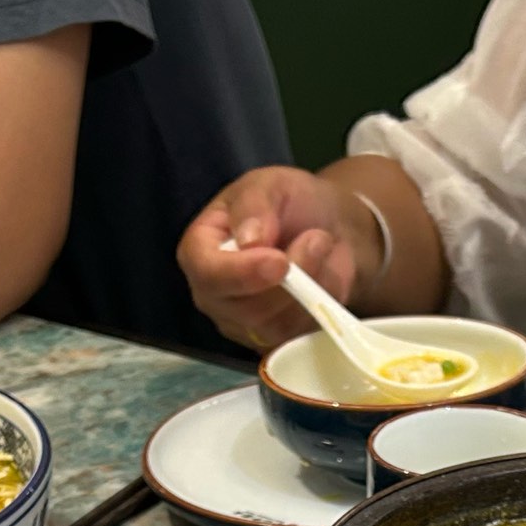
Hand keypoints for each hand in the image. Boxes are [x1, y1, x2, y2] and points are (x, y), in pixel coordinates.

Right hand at [177, 166, 377, 350]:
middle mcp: (214, 294)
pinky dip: (322, 304)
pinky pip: (300, 334)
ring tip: (321, 245)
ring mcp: (244, 323)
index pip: (207, 274)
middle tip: (316, 238)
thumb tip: (248, 241)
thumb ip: (254, 205)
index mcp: (200, 251)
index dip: (241, 272)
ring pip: (276, 325)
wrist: (326, 228)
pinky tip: (324, 275)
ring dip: (311, 285)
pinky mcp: (275, 339)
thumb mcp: (270, 185)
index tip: (279, 261)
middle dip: (289, 277)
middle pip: (243, 308)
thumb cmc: (288, 203)